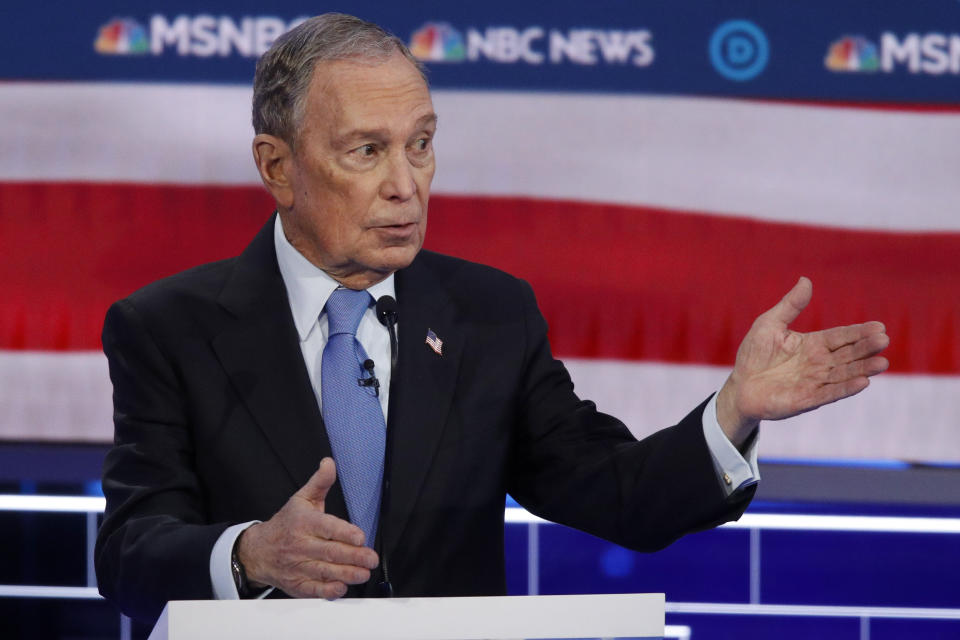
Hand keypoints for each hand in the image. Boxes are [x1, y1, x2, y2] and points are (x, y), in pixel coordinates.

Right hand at [237, 457, 378, 598]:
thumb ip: (320, 482)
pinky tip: (342, 587)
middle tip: (370, 559)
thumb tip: (329, 463)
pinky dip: (328, 591)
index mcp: (304, 523)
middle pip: (329, 552)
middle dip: (353, 557)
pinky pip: (313, 589)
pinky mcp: (296, 584)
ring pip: (324, 572)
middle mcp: (300, 545)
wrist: (258, 550)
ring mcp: (297, 566)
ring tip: (363, 573)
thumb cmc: (286, 524)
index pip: (326, 528)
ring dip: (347, 574)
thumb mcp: (301, 499)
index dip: (344, 533)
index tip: (360, 537)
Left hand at [716, 277, 889, 446]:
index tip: (879, 326)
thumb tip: (806, 280)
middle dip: (866, 348)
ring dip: (863, 369)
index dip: (859, 332)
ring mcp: (815, 382)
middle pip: (848, 354)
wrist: (740, 386)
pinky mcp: (807, 399)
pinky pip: (830, 393)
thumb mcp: (769, 324)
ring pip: (844, 374)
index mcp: (813, 344)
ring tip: (882, 362)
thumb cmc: (754, 354)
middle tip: (883, 340)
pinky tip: (863, 382)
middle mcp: (819, 363)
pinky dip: (846, 388)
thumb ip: (790, 305)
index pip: (841, 336)